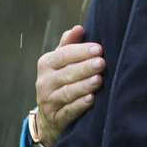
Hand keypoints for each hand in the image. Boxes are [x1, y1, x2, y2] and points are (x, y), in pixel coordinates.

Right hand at [34, 25, 104, 146]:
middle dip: (85, 68)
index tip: (99, 48)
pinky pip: (68, 111)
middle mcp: (44, 82)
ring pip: (67, 92)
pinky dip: (79, 105)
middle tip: (102, 63)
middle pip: (66, 73)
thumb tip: (78, 28)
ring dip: (83, 86)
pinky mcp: (55, 118)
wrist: (50, 116)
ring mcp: (48, 101)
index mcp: (46, 64)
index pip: (63, 55)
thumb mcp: (62, 62)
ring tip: (99, 80)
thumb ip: (69, 45)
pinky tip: (91, 99)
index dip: (80, 51)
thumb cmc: (62, 81)